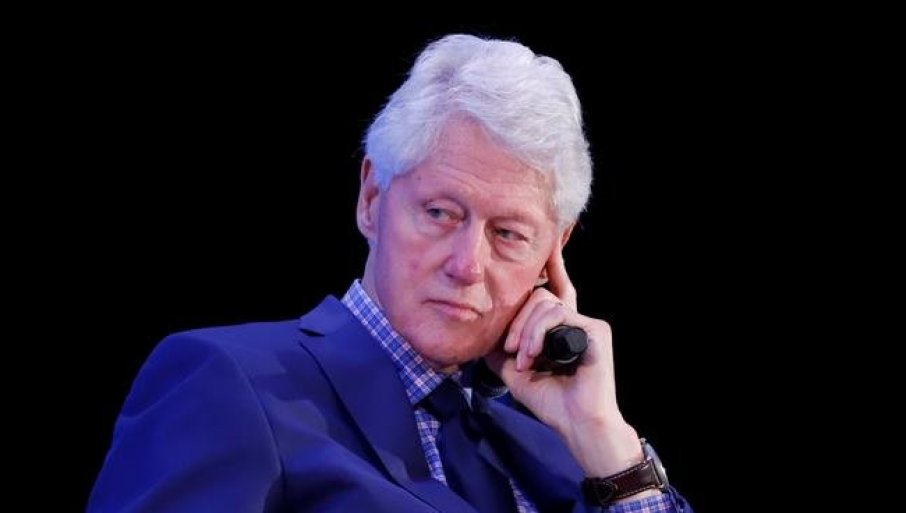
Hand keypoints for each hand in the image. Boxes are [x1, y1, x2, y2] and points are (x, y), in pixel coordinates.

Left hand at [485, 249, 644, 476]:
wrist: (576, 423)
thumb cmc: (550, 401)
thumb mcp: (514, 370)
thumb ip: (501, 345)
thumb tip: (480, 329)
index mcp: (560, 327)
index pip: (554, 288)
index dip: (552, 264)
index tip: (549, 241)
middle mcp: (575, 320)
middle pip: (539, 294)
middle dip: (517, 318)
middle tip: (511, 348)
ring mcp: (587, 323)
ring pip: (544, 302)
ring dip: (525, 331)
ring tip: (522, 358)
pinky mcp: (595, 328)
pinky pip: (557, 314)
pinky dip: (538, 334)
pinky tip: (533, 356)